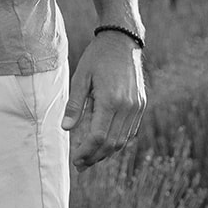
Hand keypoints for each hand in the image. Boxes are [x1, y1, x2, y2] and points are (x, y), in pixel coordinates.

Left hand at [62, 32, 145, 169]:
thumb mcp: (80, 77)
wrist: (122, 41)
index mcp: (110, 100)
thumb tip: (66, 129)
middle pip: (111, 143)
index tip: (75, 160)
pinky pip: (130, 130)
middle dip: (95, 157)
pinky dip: (117, 140)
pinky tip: (104, 143)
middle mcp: (127, 106)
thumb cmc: (97, 57)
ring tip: (90, 158)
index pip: (98, 137)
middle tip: (80, 165)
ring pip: (123, 140)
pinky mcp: (141, 105)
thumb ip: (75, 105)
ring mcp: (137, 107)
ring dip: (106, 152)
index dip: (86, 152)